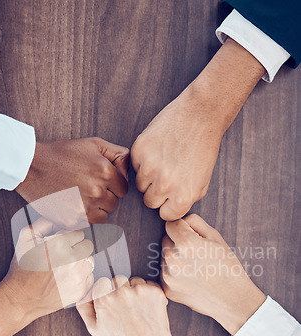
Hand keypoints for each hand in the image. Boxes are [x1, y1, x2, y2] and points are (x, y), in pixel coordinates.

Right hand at [0, 218, 94, 335]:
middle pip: (88, 246)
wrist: (20, 299)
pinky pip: (90, 277)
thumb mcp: (26, 238)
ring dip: (81, 262)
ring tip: (65, 268)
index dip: (69, 238)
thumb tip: (58, 217)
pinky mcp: (81, 291)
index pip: (79, 233)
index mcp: (60, 245)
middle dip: (77, 248)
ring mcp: (79, 277)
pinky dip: (81, 277)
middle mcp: (73, 260)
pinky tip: (67, 279)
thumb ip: (44, 223)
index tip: (61, 244)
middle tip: (64, 255)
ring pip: (90, 261)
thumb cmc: (22, 268)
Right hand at [16, 137, 129, 225]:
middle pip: (115, 202)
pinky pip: (90, 223)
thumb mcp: (93, 144)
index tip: (100, 180)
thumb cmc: (62, 154)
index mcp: (104, 172)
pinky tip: (74, 203)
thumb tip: (130, 168)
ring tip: (80, 195)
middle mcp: (97, 191)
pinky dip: (85, 216)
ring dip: (97, 207)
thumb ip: (117, 154)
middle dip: (106, 196)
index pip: (123, 188)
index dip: (113, 185)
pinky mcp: (74, 220)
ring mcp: (85, 207)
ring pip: (105, 215)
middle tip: (87, 187)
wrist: (31, 167)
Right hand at [77, 276, 191, 335]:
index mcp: (104, 298)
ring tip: (137, 310)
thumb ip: (84, 308)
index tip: (112, 301)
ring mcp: (139, 290)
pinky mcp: (154, 291)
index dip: (106, 292)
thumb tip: (83, 293)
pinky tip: (147, 308)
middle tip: (125, 307)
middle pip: (118, 279)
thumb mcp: (95, 329)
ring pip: (134, 281)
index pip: (102, 282)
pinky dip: (149, 294)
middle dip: (121, 290)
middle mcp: (121, 291)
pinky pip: (149, 285)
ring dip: (135, 291)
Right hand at [131, 39, 264, 220]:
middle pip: (149, 202)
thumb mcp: (201, 183)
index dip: (168, 203)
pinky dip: (143, 159)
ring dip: (149, 176)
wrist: (200, 116)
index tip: (172, 193)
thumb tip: (168, 210)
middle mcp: (165, 186)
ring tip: (165, 160)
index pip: (165, 215)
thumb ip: (184, 200)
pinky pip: (134, 165)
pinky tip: (158, 149)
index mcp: (183, 197)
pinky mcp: (139, 151)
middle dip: (157, 191)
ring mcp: (150, 168)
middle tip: (168, 174)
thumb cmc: (204, 148)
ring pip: (140, 185)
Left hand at [161, 214, 265, 334]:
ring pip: (164, 257)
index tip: (192, 235)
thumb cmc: (227, 267)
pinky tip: (190, 278)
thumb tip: (180, 219)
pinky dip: (174, 273)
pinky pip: (165, 273)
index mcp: (186, 243)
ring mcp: (168, 276)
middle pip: (165, 240)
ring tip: (195, 267)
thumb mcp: (216, 237)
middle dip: (177, 242)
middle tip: (196, 253)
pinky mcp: (167, 289)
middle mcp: (173, 259)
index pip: (170, 224)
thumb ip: (194, 222)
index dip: (182, 228)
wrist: (232, 299)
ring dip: (175, 258)